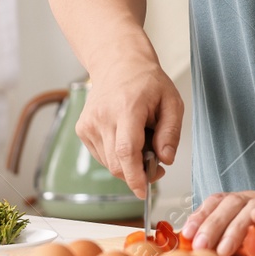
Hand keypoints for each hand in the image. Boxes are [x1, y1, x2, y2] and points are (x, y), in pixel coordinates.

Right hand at [75, 58, 183, 199]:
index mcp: (126, 108)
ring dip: (127, 163)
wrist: (118, 64)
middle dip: (137, 173)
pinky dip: (116, 156)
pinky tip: (126, 138)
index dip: (134, 176)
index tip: (143, 191)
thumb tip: (165, 160)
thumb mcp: (172, 102)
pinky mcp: (82, 130)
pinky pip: (101, 156)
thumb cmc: (147, 82)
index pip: (126, 151)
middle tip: (156, 163)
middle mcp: (102, 117)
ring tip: (142, 140)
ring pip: (109, 163)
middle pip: (117, 162)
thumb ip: (171, 132)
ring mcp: (88, 124)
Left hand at [182, 188, 254, 255]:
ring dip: (234, 228)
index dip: (201, 214)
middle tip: (200, 247)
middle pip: (230, 203)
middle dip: (212, 225)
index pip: (218, 200)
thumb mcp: (253, 225)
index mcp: (244, 200)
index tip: (186, 233)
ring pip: (251, 207)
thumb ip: (231, 233)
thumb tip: (201, 251)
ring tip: (223, 249)